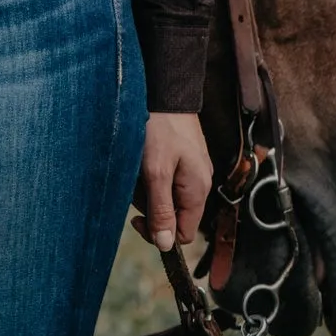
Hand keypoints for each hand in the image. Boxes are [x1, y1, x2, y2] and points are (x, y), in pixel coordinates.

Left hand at [131, 112, 212, 250]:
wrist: (166, 90)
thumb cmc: (159, 127)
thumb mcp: (155, 171)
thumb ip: (161, 210)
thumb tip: (166, 246)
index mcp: (198, 190)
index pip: (183, 234)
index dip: (159, 234)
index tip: (136, 218)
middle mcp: (200, 183)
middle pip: (173, 214)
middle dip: (150, 205)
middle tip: (135, 183)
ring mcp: (192, 169)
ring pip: (166, 196)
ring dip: (147, 187)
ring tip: (138, 164)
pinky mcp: (183, 157)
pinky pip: (166, 178)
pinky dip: (151, 173)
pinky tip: (144, 157)